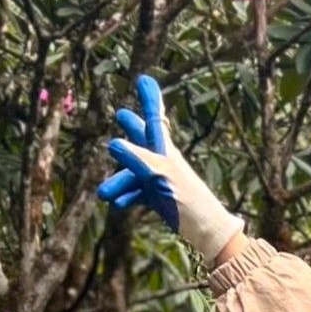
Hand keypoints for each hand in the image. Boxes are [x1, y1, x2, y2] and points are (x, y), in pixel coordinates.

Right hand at [97, 75, 245, 260]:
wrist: (207, 232)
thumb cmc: (188, 202)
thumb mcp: (161, 178)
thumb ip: (138, 160)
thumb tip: (114, 144)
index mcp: (166, 151)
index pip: (155, 119)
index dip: (150, 99)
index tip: (145, 79)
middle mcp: (162, 161)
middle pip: (142, 140)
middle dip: (133, 128)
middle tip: (123, 115)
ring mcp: (160, 179)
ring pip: (133, 173)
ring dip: (118, 181)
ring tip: (103, 195)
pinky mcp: (159, 197)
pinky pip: (137, 192)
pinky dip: (127, 197)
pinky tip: (117, 205)